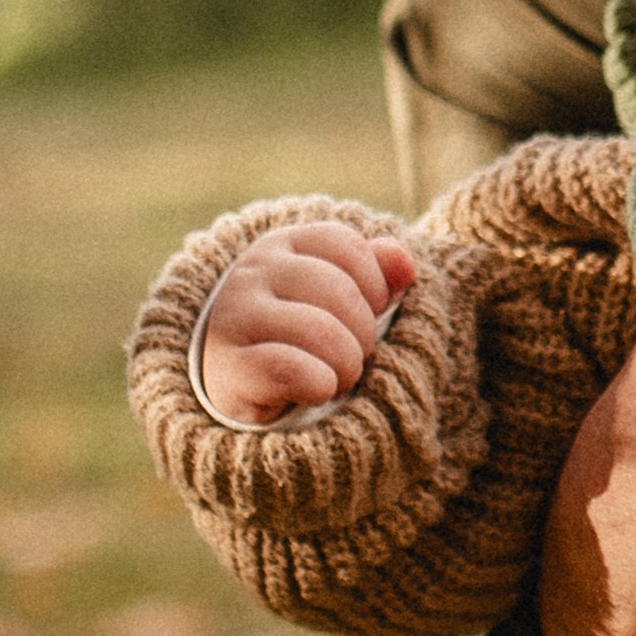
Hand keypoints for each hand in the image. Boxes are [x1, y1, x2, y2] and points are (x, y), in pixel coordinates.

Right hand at [201, 222, 414, 425]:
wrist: (232, 377)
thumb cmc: (299, 330)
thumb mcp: (337, 295)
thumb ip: (376, 273)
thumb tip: (406, 264)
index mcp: (284, 245)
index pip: (350, 247)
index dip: (375, 288)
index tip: (365, 314)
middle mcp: (254, 271)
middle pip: (342, 293)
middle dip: (364, 334)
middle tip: (351, 356)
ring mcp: (236, 315)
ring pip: (322, 332)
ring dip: (346, 365)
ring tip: (336, 376)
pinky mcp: (229, 364)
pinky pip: (291, 371)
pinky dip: (320, 385)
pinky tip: (316, 390)